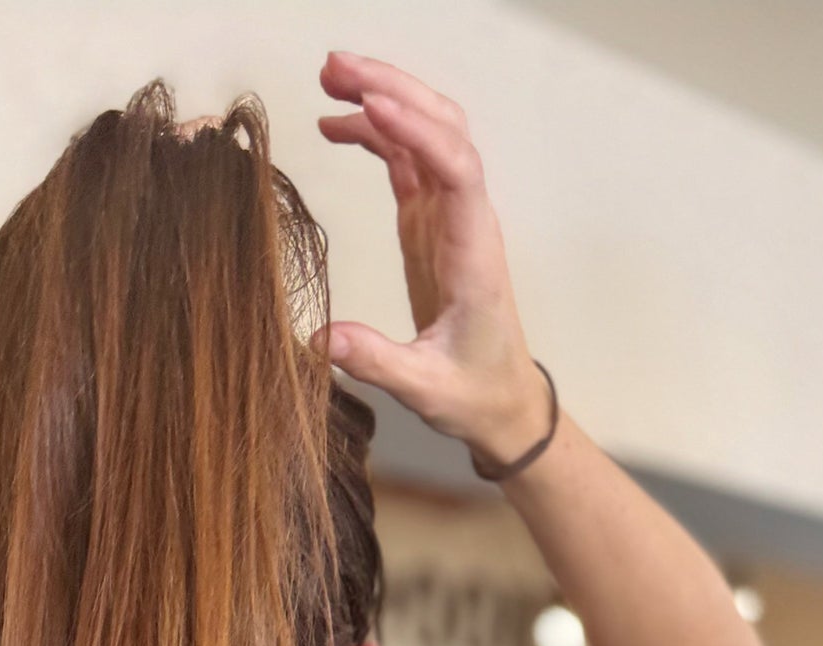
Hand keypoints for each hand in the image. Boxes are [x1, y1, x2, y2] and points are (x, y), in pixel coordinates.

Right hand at [317, 54, 547, 462]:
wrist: (502, 400)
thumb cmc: (475, 393)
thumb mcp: (426, 389)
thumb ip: (377, 361)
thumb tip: (320, 340)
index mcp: (473, 251)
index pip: (455, 168)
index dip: (417, 131)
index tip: (371, 105)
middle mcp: (465, 219)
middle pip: (441, 128)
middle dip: (393, 89)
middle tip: (334, 68)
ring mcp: (447, 215)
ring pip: (423, 133)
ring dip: (383, 97)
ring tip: (328, 78)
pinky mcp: (428, 222)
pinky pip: (405, 160)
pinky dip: (375, 133)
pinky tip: (337, 125)